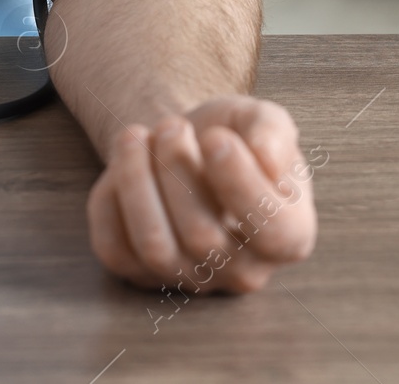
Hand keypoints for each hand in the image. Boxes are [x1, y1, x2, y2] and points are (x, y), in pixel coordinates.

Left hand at [87, 96, 317, 293]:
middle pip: (202, 237)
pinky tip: (122, 164)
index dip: (240, 183)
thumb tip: (266, 158)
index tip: (216, 136)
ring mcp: (189, 278)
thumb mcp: (260, 119)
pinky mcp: (139, 273)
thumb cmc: (231, 136)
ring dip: (135, 180)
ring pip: (153, 247)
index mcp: (290, 235)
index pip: (272, 231)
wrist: (185, 147)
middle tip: (172, 124)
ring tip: (137, 135)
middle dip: (178, 168)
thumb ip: (272, 132)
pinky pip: (113, 248)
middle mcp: (242, 271)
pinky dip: (108, 198)